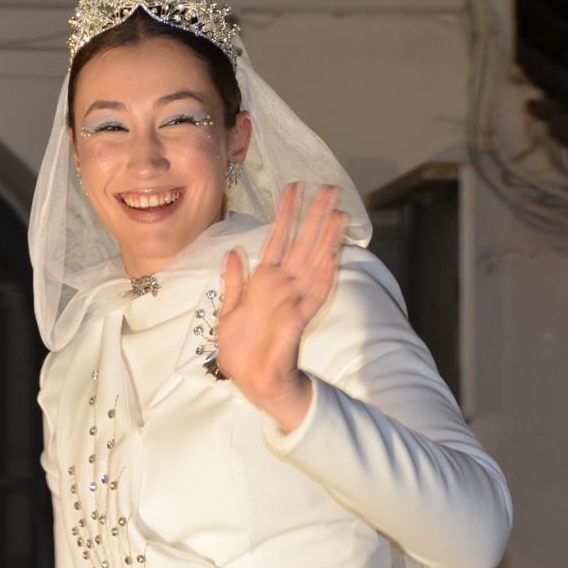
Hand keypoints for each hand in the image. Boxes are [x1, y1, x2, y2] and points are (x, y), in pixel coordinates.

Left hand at [216, 183, 349, 432]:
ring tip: (340, 212)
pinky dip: (325, 275)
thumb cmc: (242, 349)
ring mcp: (294, 299)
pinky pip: (316, 293)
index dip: (286, 212)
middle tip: (330, 187)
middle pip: (303, 242)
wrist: (252, 380)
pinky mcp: (299, 318)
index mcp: (265, 280)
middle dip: (316, 214)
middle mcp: (283, 285)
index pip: (278, 237)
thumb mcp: (228, 310)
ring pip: (315, 261)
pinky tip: (335, 256)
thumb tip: (234, 250)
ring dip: (327, 238)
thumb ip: (233, 280)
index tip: (294, 187)